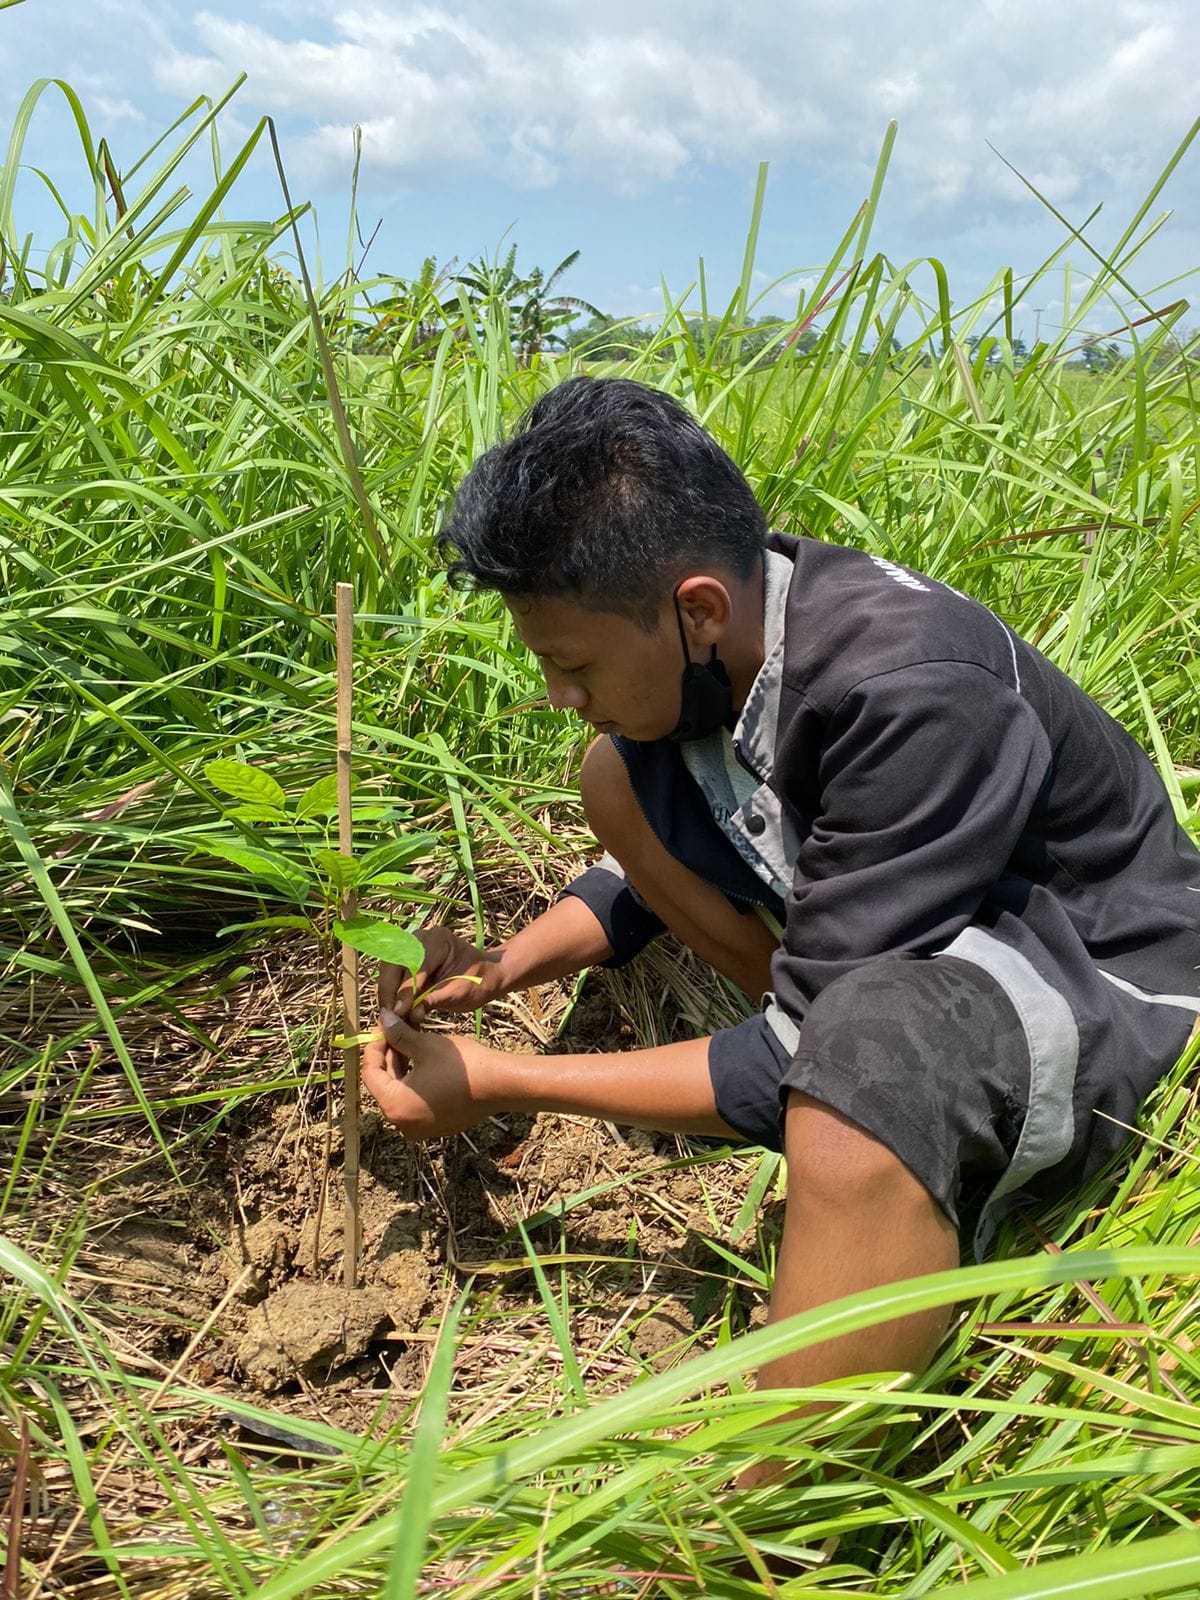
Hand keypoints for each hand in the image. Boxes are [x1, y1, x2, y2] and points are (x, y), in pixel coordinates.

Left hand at [362, 1013, 503, 1140]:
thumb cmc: (460, 1065)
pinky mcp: (436, 1126)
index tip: (383, 1028)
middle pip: (385, 1085)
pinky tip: (423, 1062)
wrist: (499, 1085)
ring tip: (409, 1042)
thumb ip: (398, 1035)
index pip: (371, 1074)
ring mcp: (420, 1128)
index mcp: (394, 1106)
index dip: (375, 1047)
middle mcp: (402, 1124)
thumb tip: (383, 1019)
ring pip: (401, 1093)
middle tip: (395, 1032)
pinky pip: (416, 1103)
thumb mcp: (424, 1045)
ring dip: (402, 1068)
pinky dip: (416, 1083)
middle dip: (389, 1057)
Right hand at [379, 927, 505, 1023]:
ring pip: (389, 968)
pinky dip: (392, 991)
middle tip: (388, 1016)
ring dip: (387, 991)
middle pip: (394, 963)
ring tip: (389, 1015)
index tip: (398, 1013)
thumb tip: (410, 1014)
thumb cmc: (479, 982)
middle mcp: (421, 938)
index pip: (413, 966)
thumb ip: (433, 1000)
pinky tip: (393, 1009)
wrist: (487, 975)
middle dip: (389, 990)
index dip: (404, 990)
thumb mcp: (459, 993)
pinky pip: (394, 973)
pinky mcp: (408, 957)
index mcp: (438, 941)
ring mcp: (413, 945)